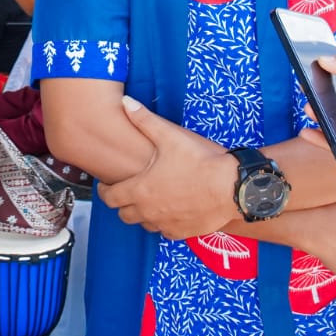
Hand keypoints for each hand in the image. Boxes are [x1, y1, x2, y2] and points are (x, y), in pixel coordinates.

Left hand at [97, 98, 236, 239]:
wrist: (231, 188)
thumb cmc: (199, 161)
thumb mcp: (169, 136)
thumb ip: (144, 120)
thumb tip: (125, 102)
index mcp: (139, 189)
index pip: (109, 197)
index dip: (104, 190)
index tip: (107, 183)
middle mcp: (148, 211)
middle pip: (124, 214)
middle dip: (122, 203)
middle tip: (128, 190)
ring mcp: (165, 224)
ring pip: (143, 224)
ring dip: (142, 213)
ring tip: (149, 199)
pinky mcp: (182, 232)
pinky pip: (164, 232)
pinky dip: (163, 223)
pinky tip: (169, 211)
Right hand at [314, 53, 335, 171]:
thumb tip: (323, 60)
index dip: (321, 76)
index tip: (305, 69)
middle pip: (330, 102)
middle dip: (316, 98)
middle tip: (307, 92)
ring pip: (331, 124)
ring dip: (317, 118)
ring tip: (310, 110)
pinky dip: (321, 141)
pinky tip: (309, 133)